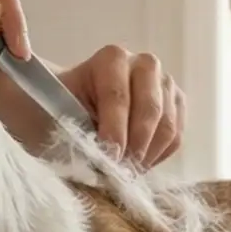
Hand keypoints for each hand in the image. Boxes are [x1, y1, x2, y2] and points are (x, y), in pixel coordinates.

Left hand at [57, 46, 183, 167]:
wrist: (64, 110)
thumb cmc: (55, 112)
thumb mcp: (54, 118)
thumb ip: (76, 136)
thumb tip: (101, 167)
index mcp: (111, 58)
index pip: (118, 97)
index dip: (114, 132)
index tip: (107, 159)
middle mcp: (143, 64)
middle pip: (151, 111)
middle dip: (135, 147)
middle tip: (119, 172)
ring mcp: (164, 84)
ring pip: (167, 127)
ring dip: (146, 156)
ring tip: (123, 171)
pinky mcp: (175, 105)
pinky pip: (176, 137)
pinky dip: (156, 157)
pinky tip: (134, 163)